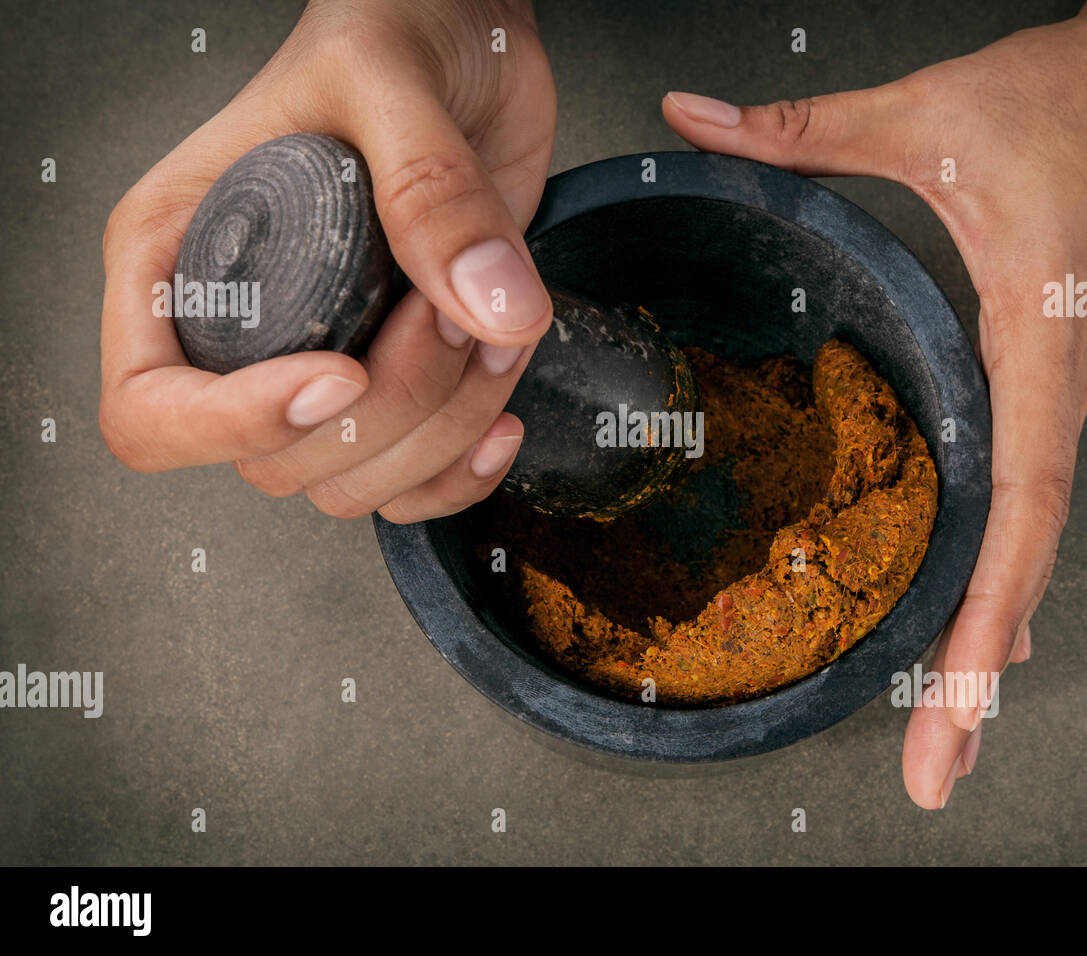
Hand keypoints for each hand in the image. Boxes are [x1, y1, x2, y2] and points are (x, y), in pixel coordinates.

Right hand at [100, 0, 555, 521]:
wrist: (466, 39)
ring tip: (493, 329)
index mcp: (181, 256)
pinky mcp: (399, 379)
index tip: (339, 374)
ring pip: (357, 480)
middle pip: (281, 460)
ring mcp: (323, 362)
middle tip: (449, 307)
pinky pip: (412, 485)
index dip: (237, 424)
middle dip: (390, 408)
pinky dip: (463, 469)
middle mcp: (246, 329)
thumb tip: (489, 307)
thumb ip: (432, 192)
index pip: (151, 412)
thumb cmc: (390, 28)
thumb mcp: (389, 79)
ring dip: (445, 429)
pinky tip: (500, 409)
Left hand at [662, 0, 1086, 806]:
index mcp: (1035, 337)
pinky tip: (978, 633)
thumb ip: (802, 128)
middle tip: (938, 768)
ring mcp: (1054, 394)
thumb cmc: (1062, 101)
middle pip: (1025, 553)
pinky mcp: (1041, 386)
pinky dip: (1000, 578)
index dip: (992, 600)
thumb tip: (692, 118)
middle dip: (982, 670)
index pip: (1024, 495)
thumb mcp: (924, 115)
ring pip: (1029, 542)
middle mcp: (1053, 386)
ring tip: (949, 734)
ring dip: (990, 642)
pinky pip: (1025, 503)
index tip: (963, 689)